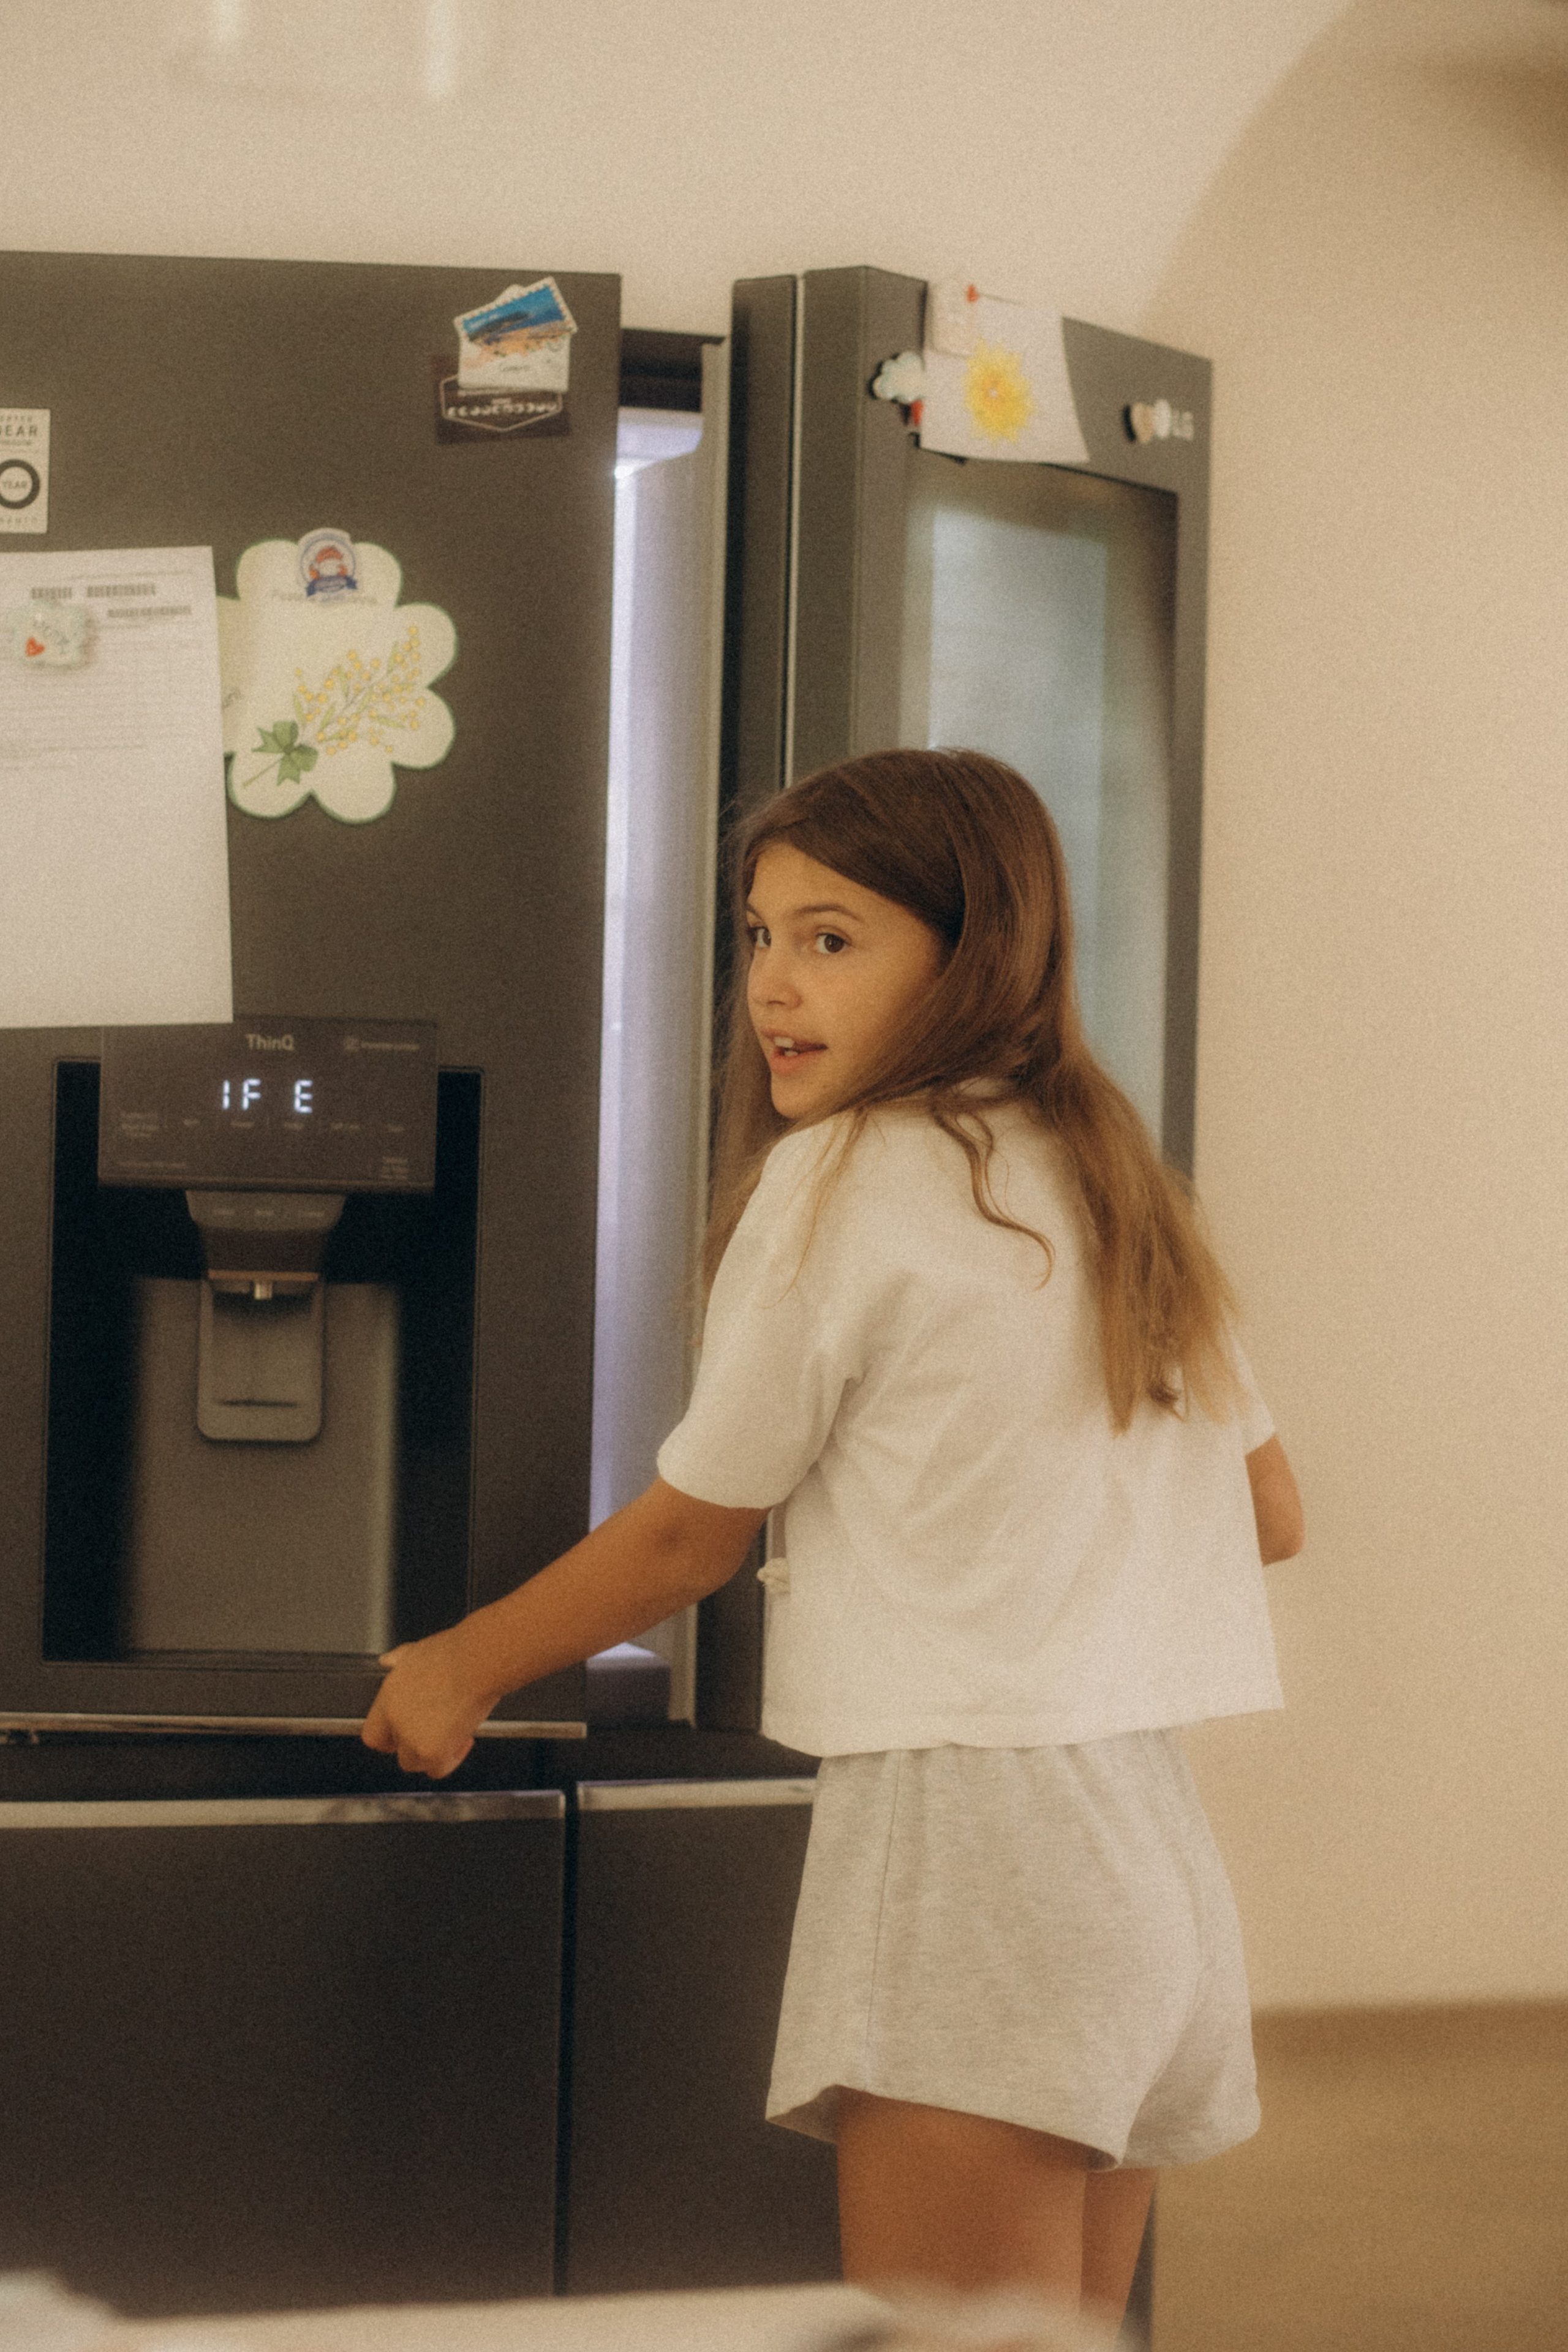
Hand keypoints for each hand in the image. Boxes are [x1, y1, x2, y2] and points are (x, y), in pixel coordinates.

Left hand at [360, 1622, 499, 1777]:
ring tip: (451, 1736)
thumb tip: (388, 1660)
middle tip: (434, 1733)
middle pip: (396, 1751)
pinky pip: (437, 1769)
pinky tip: (464, 1741)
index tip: (402, 1736)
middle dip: (415, 1746)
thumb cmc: (455, 1653)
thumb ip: (399, 1660)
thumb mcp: (417, 1651)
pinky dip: (451, 1760)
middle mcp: (396, 1722)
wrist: (476, 1662)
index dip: (390, 1738)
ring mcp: (413, 1739)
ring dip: (432, 1754)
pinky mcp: (434, 1752)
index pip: (374, 1734)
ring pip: (414, 1763)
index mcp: (388, 1699)